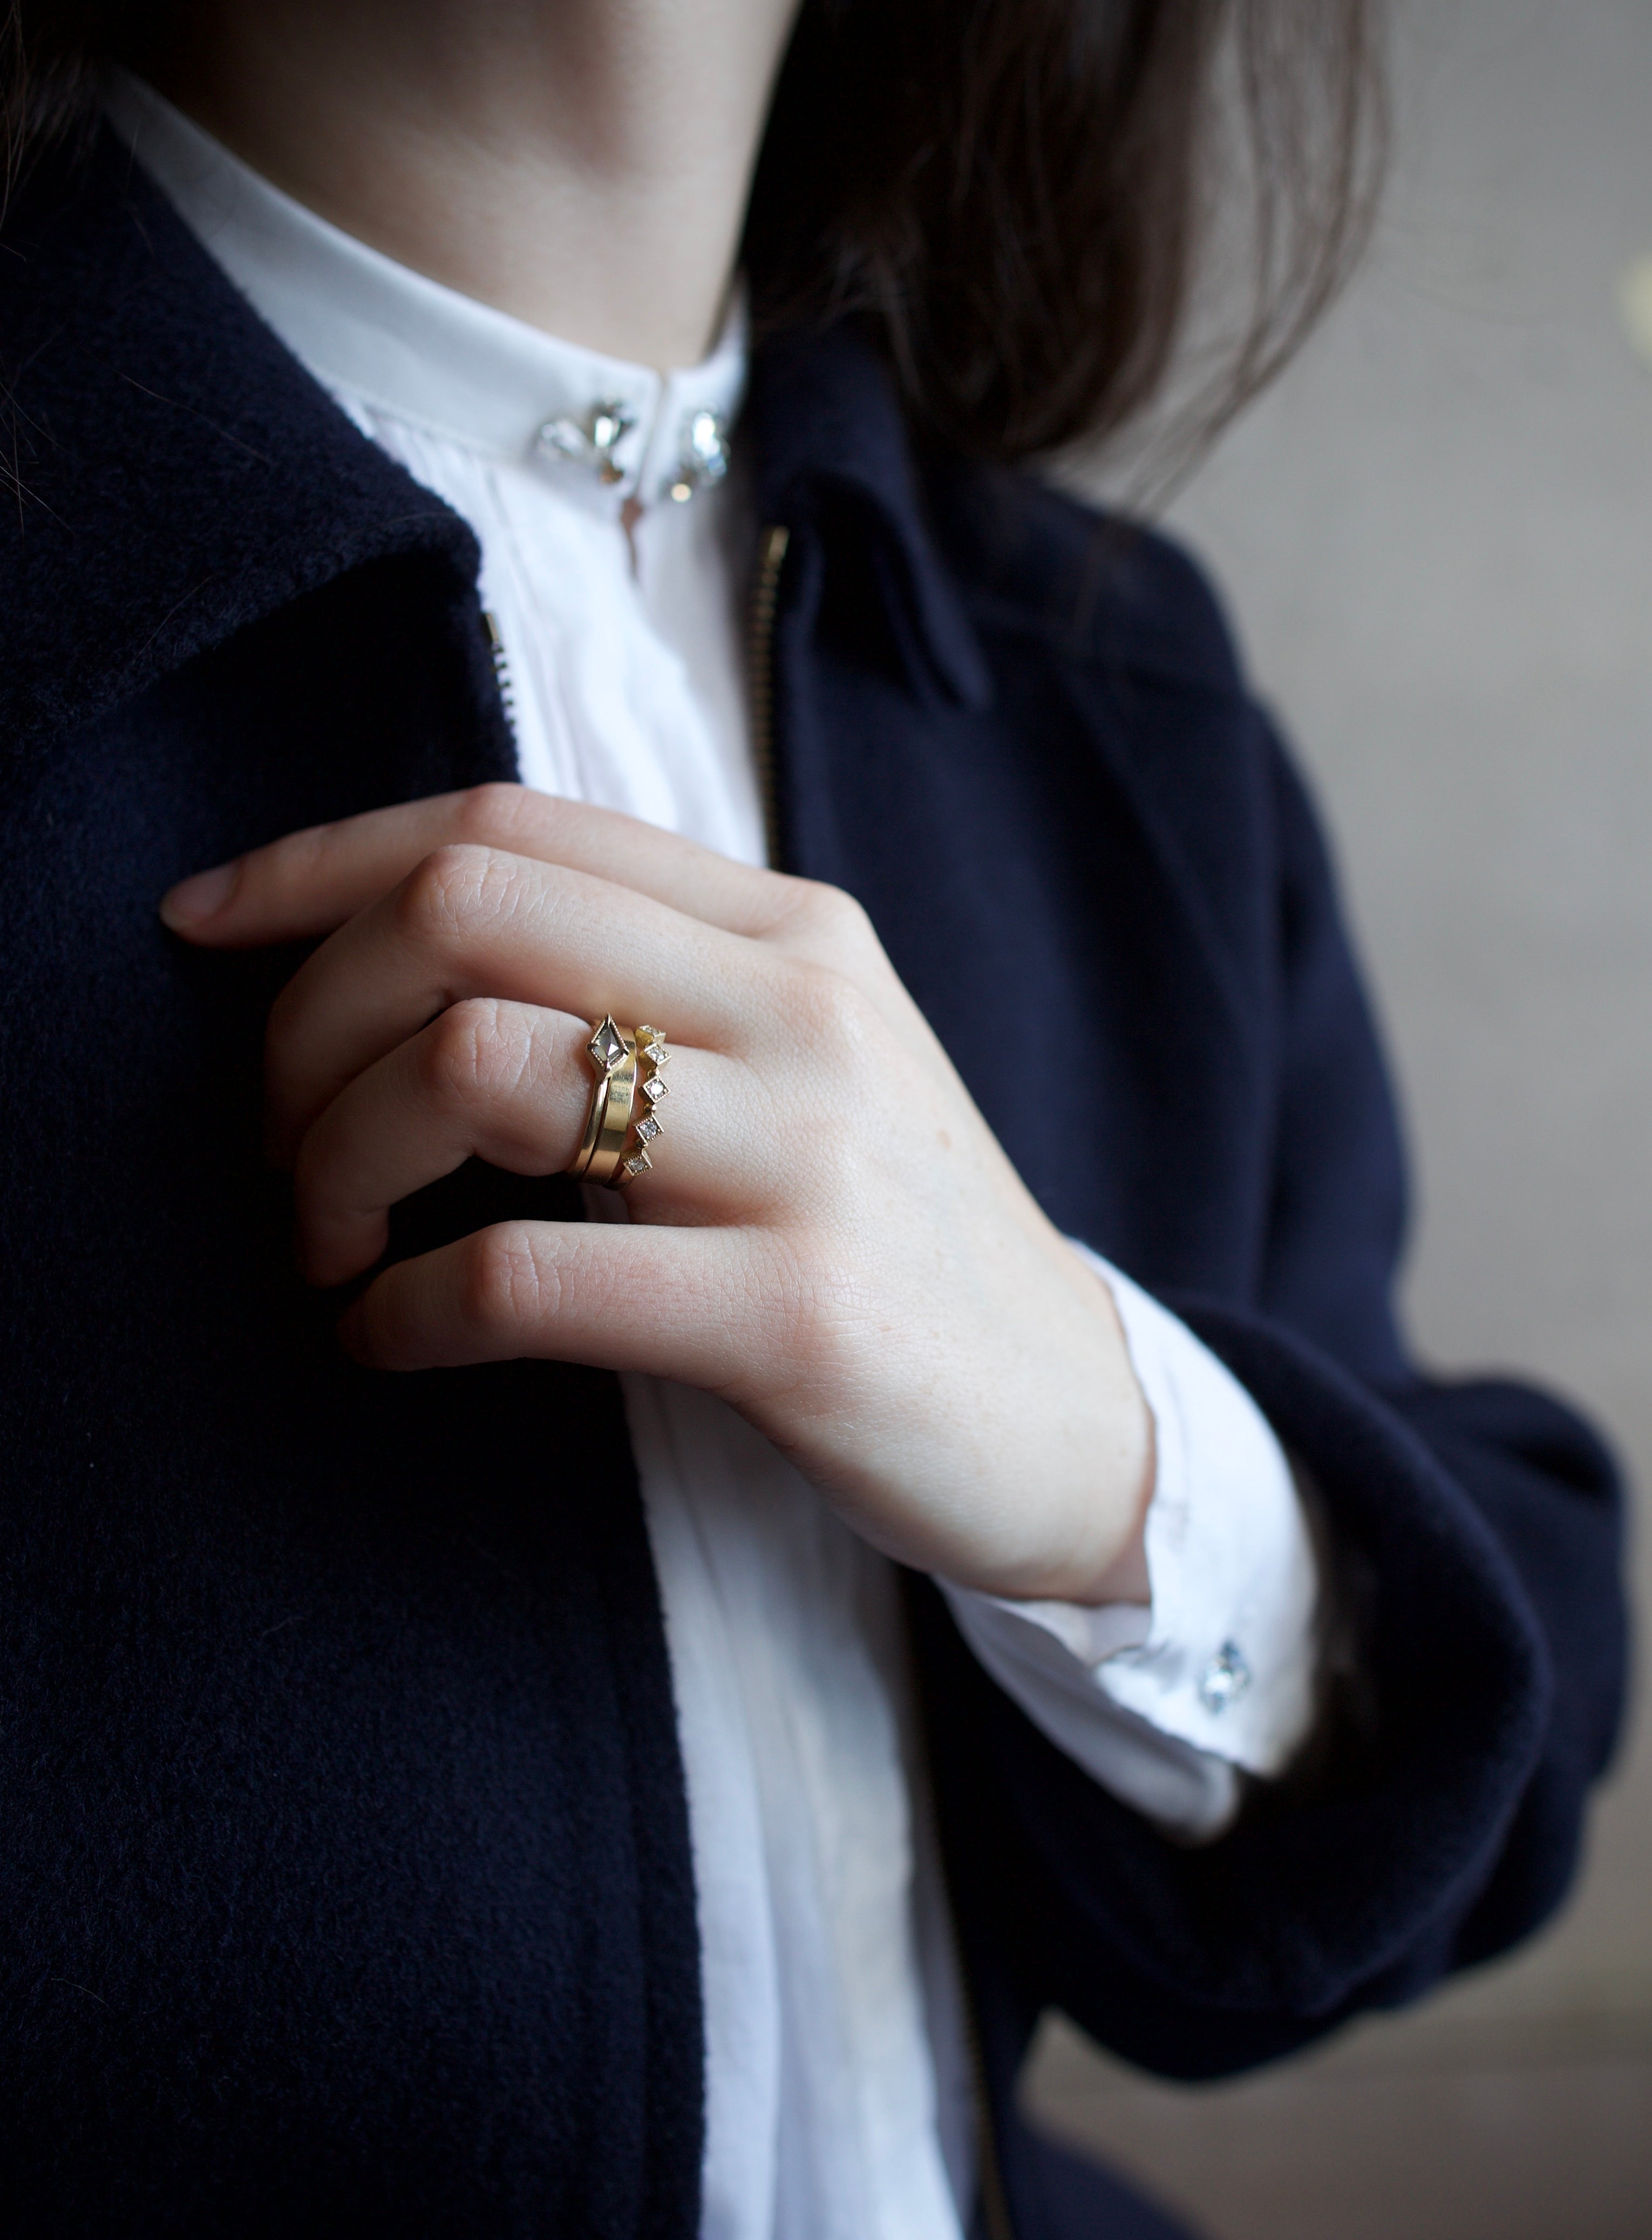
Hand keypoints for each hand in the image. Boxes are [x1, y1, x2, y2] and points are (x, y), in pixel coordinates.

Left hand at [162, 786, 1152, 1603]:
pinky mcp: (794, 1317)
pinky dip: (398, 1311)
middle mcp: (799, 1008)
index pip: (506, 822)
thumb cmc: (892, 1242)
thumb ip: (647, 987)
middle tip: (276, 1140)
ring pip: (473, 1069)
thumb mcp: (799, 1068)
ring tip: (327, 1246)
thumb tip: (411, 963)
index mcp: (785, 931)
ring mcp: (805, 1157)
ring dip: (333, 1165)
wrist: (1070, 1417)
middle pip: (463, 912)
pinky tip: (381, 1340)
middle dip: (304, 1022)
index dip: (319, 858)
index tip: (206, 925)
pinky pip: (522, 1277)